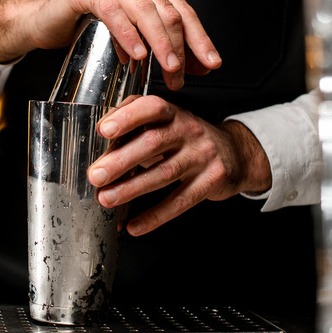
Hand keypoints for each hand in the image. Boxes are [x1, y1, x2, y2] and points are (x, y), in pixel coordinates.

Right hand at [0, 0, 221, 89]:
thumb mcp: (129, 41)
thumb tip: (191, 68)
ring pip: (144, 10)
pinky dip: (127, 34)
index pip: (182, 11)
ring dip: (160, 43)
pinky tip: (136, 55)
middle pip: (168, 11)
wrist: (43, 23)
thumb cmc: (84, 31)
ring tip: (168, 68)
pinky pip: (112, 10)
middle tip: (181, 76)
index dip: (200, 39)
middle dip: (180, 47)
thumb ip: (157, 48)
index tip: (211, 64)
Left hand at [86, 96, 271, 235]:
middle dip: (121, 161)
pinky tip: (135, 225)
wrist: (235, 154)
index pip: (152, 107)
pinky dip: (156, 216)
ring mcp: (202, 156)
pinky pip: (180, 201)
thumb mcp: (166, 123)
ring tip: (107, 199)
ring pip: (164, 173)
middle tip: (96, 175)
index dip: (128, 117)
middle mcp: (188, 131)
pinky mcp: (211, 181)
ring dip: (132, 189)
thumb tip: (100, 135)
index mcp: (173, 113)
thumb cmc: (187, 138)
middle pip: (153, 143)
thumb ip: (134, 124)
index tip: (104, 130)